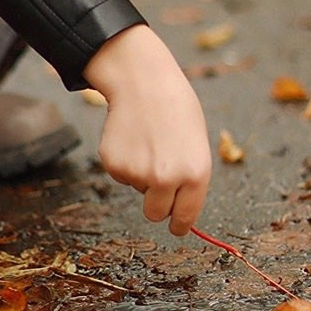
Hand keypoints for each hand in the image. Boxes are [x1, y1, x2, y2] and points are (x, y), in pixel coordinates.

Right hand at [84, 24, 210, 234]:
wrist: (143, 82)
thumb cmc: (175, 108)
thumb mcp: (196, 143)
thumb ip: (190, 175)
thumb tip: (180, 205)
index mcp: (195, 174)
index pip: (185, 216)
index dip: (178, 225)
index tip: (176, 228)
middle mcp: (167, 179)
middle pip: (155, 213)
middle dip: (156, 203)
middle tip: (157, 179)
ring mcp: (138, 174)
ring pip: (137, 190)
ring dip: (140, 174)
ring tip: (148, 142)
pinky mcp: (114, 165)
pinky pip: (121, 175)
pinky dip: (124, 161)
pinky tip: (132, 137)